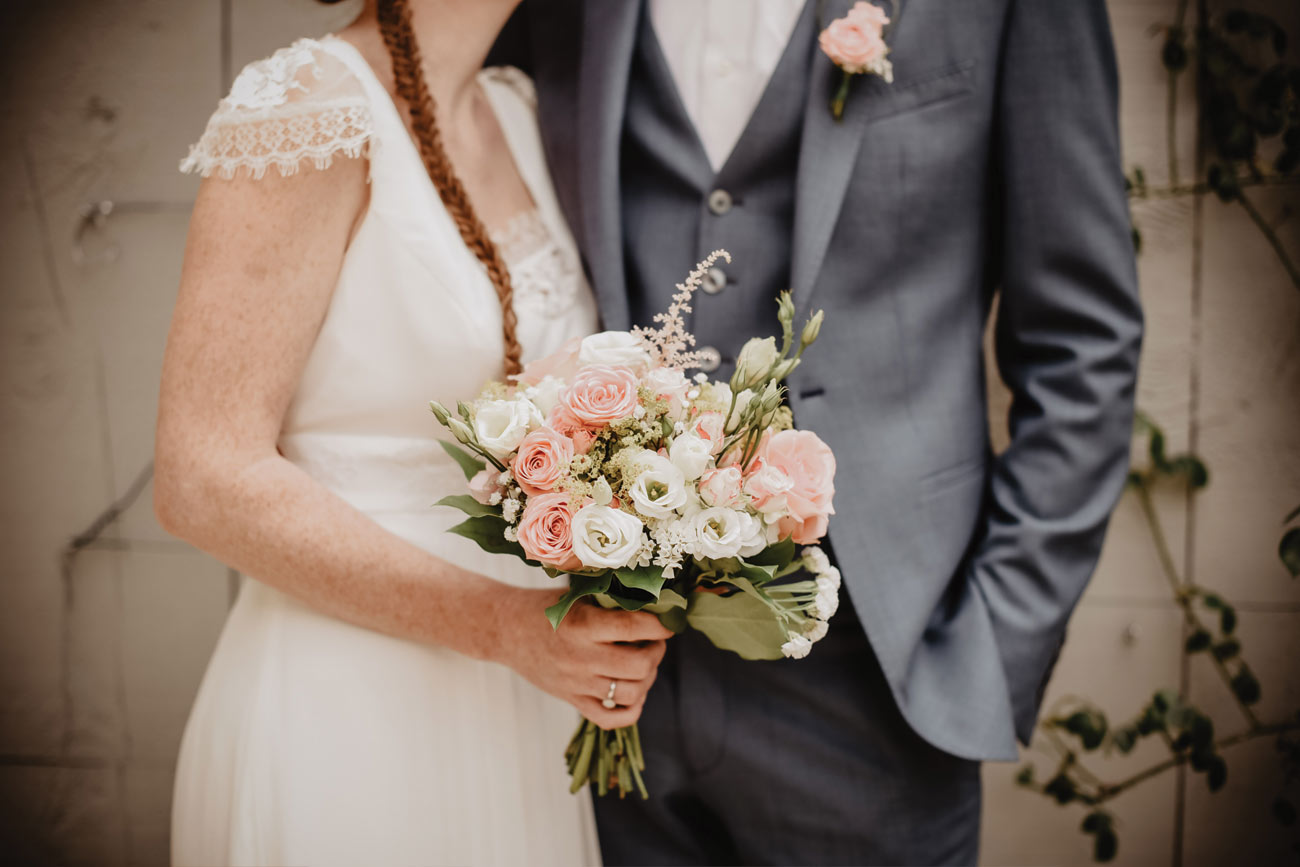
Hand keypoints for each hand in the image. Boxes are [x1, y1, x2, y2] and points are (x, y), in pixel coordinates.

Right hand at [492, 587, 672, 728]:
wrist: (506, 630)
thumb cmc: (545, 607)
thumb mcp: (577, 596)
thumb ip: (611, 604)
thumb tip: (657, 606)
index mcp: (582, 625)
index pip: (633, 627)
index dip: (659, 626)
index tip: (668, 622)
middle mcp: (580, 657)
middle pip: (639, 666)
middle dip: (657, 652)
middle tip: (655, 642)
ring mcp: (576, 683)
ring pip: (630, 693)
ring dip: (648, 678)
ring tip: (645, 663)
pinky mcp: (572, 700)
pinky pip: (611, 719)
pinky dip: (632, 710)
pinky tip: (634, 693)